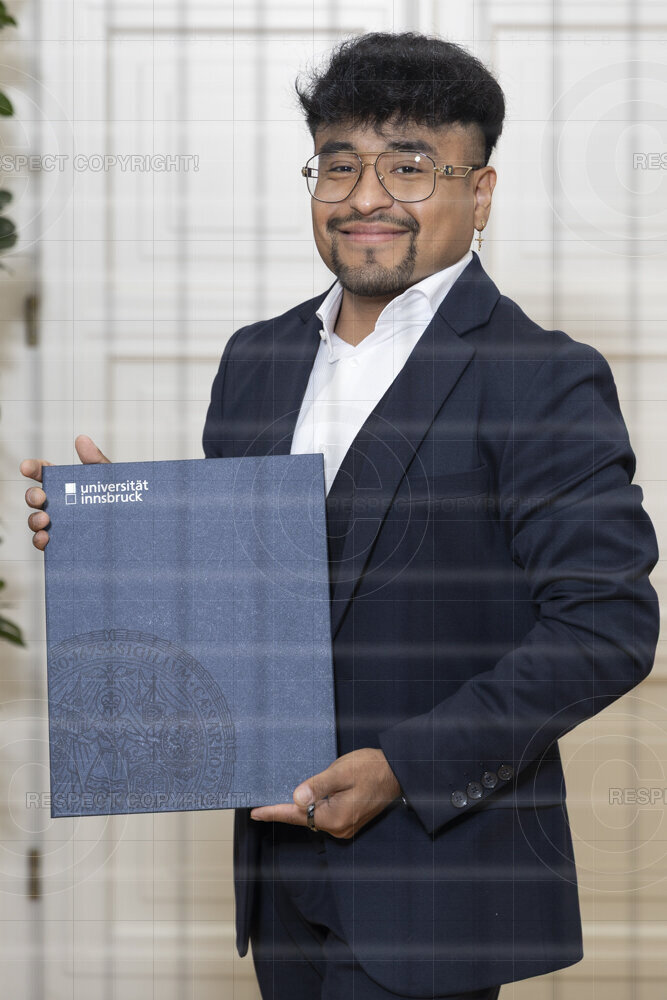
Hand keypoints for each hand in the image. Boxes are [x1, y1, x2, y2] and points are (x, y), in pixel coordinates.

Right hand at [20, 434, 110, 548]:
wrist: (135, 534)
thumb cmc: (120, 502)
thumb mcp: (110, 480)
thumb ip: (96, 460)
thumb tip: (81, 439)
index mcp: (69, 485)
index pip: (45, 473)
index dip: (33, 468)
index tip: (26, 467)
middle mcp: (60, 504)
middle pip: (36, 498)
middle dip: (32, 495)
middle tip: (41, 497)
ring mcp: (59, 525)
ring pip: (36, 521)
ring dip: (34, 519)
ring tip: (45, 519)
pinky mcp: (63, 545)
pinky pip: (44, 544)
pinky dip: (40, 541)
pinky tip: (46, 538)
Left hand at [250, 747, 401, 838]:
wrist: (398, 771)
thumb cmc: (371, 768)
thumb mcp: (342, 772)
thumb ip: (318, 785)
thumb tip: (295, 798)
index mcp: (335, 817)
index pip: (296, 816)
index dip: (274, 812)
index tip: (255, 812)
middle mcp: (339, 828)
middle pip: (304, 818)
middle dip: (286, 808)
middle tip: (265, 798)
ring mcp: (346, 826)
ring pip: (315, 816)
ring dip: (302, 806)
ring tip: (286, 793)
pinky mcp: (350, 820)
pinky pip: (325, 815)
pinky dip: (315, 806)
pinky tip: (309, 796)